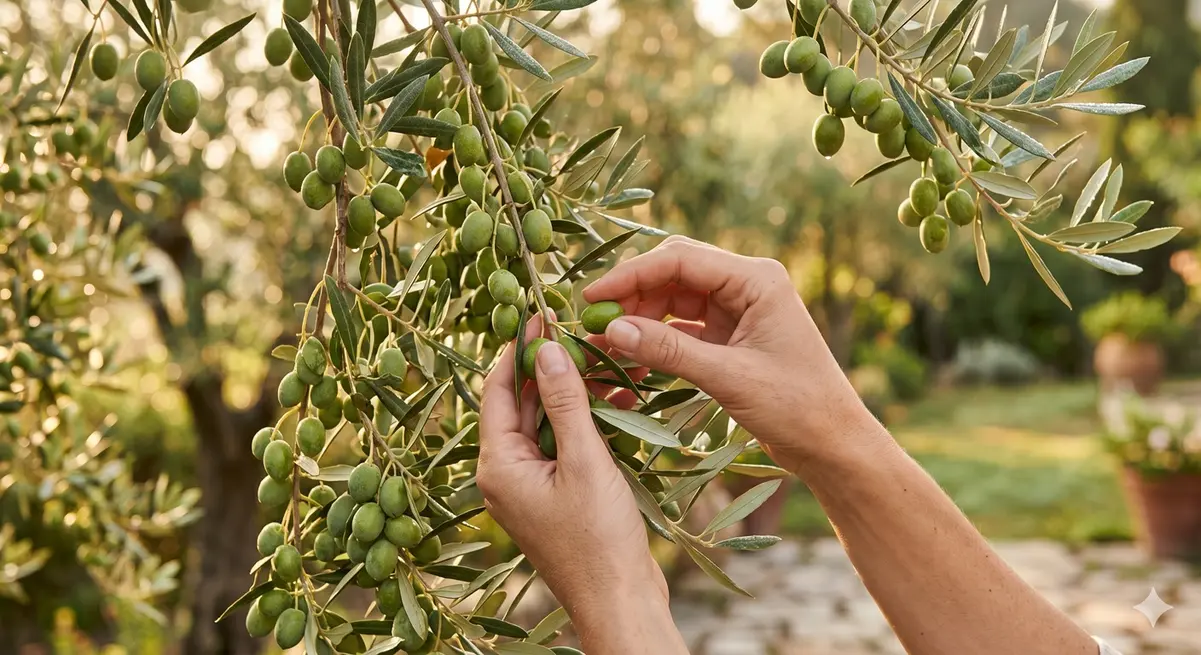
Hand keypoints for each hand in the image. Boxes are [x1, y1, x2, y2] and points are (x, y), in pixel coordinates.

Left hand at [477, 321, 683, 651]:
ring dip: (570, 393)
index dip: (517, 349)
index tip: (540, 312)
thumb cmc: (598, 539)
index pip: (495, 391)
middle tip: (577, 330)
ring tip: (604, 360)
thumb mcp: (584, 461)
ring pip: (543, 422)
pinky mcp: (553, 494)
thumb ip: (565, 402)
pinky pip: (560, 444)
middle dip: (548, 367)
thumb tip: (546, 349)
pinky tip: (614, 400)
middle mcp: (504, 473)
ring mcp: (528, 485)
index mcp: (498, 464)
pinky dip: (582, 421)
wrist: (619, 600)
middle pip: (518, 403)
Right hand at [583, 236, 887, 472]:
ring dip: (640, 316)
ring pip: (674, 299)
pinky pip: (683, 326)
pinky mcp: (731, 335)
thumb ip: (670, 350)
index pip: (680, 260)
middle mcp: (747, 285)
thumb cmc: (796, 407)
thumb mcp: (728, 377)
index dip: (631, 275)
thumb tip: (612, 328)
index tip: (592, 296)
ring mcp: (739, 310)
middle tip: (591, 318)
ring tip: (604, 340)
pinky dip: (656, 337)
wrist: (833, 443)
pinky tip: (629, 352)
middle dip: (632, 293)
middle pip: (674, 272)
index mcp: (756, 280)